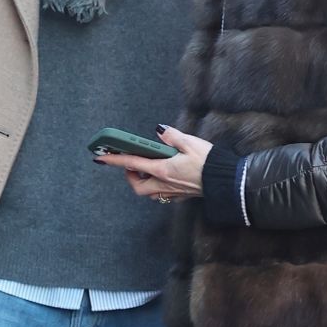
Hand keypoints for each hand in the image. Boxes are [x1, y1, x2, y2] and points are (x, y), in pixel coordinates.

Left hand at [92, 125, 211, 202]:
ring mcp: (173, 192)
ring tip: (148, 169)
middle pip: (137, 186)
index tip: (100, 157)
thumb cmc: (209, 162)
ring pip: (149, 192)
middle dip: (130, 176)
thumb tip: (159, 131)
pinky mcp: (181, 195)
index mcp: (163, 169)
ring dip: (144, 182)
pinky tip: (164, 176)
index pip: (132, 163)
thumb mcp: (190, 142)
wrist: (226, 181)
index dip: (114, 160)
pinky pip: (162, 194)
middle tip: (132, 164)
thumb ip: (171, 136)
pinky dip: (157, 186)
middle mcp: (165, 183)